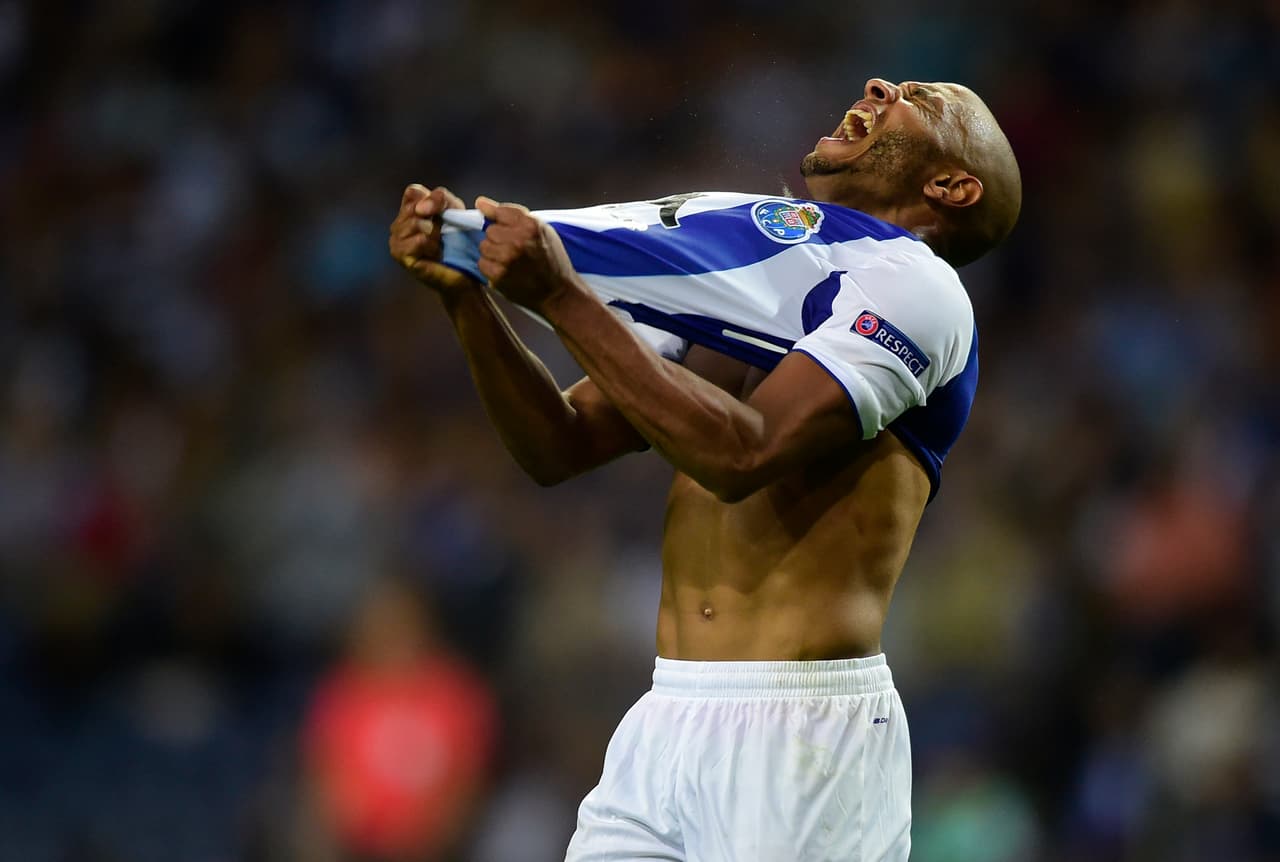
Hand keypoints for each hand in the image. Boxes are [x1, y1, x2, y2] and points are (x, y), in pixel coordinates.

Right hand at [388, 184, 476, 296]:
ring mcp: (395, 241)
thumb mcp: (454, 210)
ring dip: (435, 234)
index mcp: (408, 210)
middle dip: (436, 219)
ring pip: (416, 223)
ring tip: (438, 245)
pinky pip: (419, 239)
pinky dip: (432, 246)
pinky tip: (435, 254)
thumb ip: (440, 197)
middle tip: (442, 234)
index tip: (443, 212)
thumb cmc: (458, 241)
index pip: (413, 191)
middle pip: (415, 207)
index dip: (431, 199)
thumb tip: (420, 209)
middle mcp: (397, 224)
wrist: (464, 271)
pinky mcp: (401, 255)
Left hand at [475, 197, 583, 312]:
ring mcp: (507, 258)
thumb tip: (479, 203)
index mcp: (530, 225)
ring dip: (493, 253)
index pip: (500, 212)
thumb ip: (510, 214)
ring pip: (484, 246)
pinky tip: (506, 271)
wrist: (558, 293)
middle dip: (499, 239)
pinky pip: (482, 263)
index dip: (503, 222)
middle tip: (514, 250)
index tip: (508, 230)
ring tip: (510, 262)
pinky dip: (491, 268)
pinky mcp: (499, 275)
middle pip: (490, 230)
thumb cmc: (551, 260)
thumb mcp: (540, 230)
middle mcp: (518, 240)